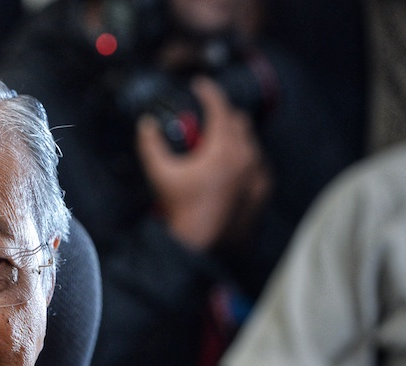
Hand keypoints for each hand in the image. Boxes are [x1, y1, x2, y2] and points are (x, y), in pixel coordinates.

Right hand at [136, 77, 268, 251]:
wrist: (198, 240)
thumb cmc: (181, 208)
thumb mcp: (159, 172)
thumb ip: (150, 144)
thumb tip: (145, 125)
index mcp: (222, 149)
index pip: (219, 107)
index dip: (208, 92)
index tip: (199, 86)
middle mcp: (244, 157)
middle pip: (237, 120)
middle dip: (221, 115)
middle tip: (202, 122)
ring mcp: (255, 173)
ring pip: (248, 140)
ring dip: (232, 136)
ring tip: (213, 145)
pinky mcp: (260, 187)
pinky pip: (256, 161)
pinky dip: (243, 157)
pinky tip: (228, 165)